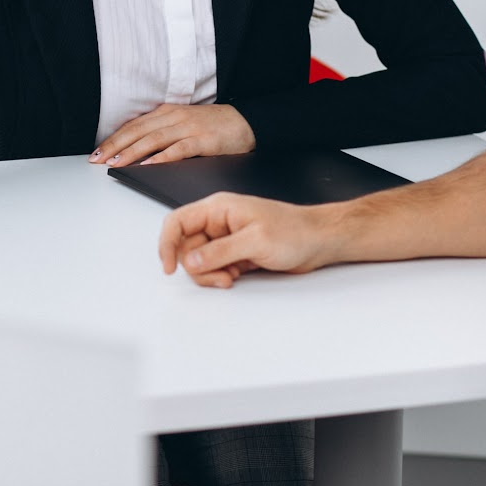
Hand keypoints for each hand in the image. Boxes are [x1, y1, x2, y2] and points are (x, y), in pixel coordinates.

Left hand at [90, 103, 254, 166]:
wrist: (246, 122)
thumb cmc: (212, 127)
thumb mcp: (182, 124)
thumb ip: (162, 133)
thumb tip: (134, 151)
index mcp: (167, 113)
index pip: (133, 126)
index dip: (113, 139)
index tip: (96, 152)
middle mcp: (174, 117)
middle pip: (138, 131)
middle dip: (115, 146)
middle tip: (98, 160)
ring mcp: (188, 128)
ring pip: (154, 139)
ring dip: (132, 152)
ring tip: (116, 163)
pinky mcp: (203, 140)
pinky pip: (178, 149)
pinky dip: (161, 157)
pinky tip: (148, 165)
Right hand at [158, 193, 329, 287]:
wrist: (319, 241)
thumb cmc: (294, 231)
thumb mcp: (255, 241)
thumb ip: (219, 252)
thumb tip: (189, 261)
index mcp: (218, 208)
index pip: (177, 222)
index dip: (167, 244)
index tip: (169, 267)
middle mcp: (218, 222)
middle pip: (186, 246)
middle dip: (196, 266)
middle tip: (218, 276)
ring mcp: (226, 238)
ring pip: (199, 260)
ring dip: (209, 274)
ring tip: (230, 277)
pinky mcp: (235, 253)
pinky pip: (214, 267)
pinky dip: (220, 276)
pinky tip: (236, 276)